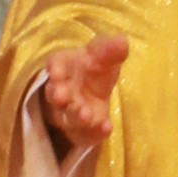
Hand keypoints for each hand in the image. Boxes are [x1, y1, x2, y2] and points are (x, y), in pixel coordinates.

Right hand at [40, 32, 128, 148]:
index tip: (55, 72)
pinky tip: (106, 127)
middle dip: (58, 95)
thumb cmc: (93, 67)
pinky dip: (95, 132)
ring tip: (86, 115)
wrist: (93, 90)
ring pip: (67, 117)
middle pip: (55, 95)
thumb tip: (122, 41)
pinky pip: (85, 134)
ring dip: (75, 116)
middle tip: (61, 96)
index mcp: (64, 67)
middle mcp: (62, 91)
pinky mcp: (82, 130)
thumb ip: (109, 50)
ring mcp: (70, 113)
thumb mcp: (102, 55)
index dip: (55, 69)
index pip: (55, 65)